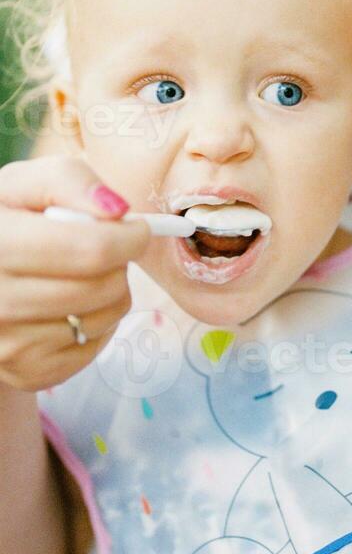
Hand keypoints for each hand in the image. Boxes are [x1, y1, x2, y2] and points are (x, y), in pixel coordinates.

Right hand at [0, 155, 150, 391]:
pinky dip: (99, 324)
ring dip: (111, 291)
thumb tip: (117, 210)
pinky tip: (72, 304)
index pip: (92, 249)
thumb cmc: (9, 221)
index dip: (129, 236)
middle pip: (103, 287)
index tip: (137, 228)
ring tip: (81, 274)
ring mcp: (8, 345)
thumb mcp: (26, 184)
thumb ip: (70, 180)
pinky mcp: (26, 373)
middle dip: (119, 263)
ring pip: (106, 317)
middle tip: (103, 249)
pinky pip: (95, 347)